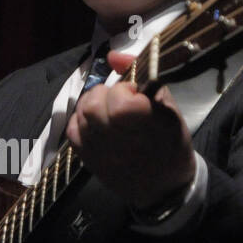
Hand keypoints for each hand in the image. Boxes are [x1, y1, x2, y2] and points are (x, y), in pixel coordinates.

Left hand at [64, 50, 195, 210]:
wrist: (164, 187)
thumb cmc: (170, 143)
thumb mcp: (167, 106)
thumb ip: (141, 76)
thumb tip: (113, 55)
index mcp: (146, 126)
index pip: (118, 98)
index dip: (123, 90)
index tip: (134, 95)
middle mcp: (119, 141)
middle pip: (93, 105)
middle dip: (104, 94)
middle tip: (117, 101)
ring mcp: (100, 152)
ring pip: (80, 116)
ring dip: (91, 106)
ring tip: (107, 111)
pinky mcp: (88, 161)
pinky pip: (72, 132)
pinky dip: (80, 122)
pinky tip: (95, 123)